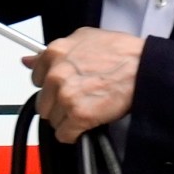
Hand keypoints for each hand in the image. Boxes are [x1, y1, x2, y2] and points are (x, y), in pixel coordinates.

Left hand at [23, 27, 143, 142]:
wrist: (144, 69)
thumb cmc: (122, 53)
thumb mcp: (85, 38)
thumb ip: (54, 52)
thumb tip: (29, 60)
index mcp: (55, 52)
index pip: (37, 79)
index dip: (52, 86)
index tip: (64, 87)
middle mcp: (56, 74)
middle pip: (44, 102)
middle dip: (59, 104)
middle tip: (80, 99)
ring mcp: (66, 96)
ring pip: (53, 120)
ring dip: (67, 119)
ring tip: (88, 108)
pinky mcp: (78, 115)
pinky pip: (64, 135)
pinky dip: (74, 134)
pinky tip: (88, 123)